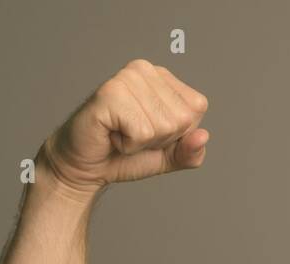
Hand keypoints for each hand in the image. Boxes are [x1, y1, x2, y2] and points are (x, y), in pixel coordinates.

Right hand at [39, 58, 209, 196]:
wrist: (85, 167)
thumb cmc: (123, 156)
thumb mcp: (168, 157)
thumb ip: (191, 151)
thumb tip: (203, 136)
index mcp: (162, 77)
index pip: (196, 109)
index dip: (177, 134)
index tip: (149, 134)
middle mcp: (145, 69)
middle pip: (181, 119)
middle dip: (159, 140)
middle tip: (132, 136)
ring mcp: (126, 78)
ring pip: (163, 126)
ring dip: (141, 143)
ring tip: (121, 134)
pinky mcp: (110, 93)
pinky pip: (142, 132)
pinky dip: (128, 145)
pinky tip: (112, 134)